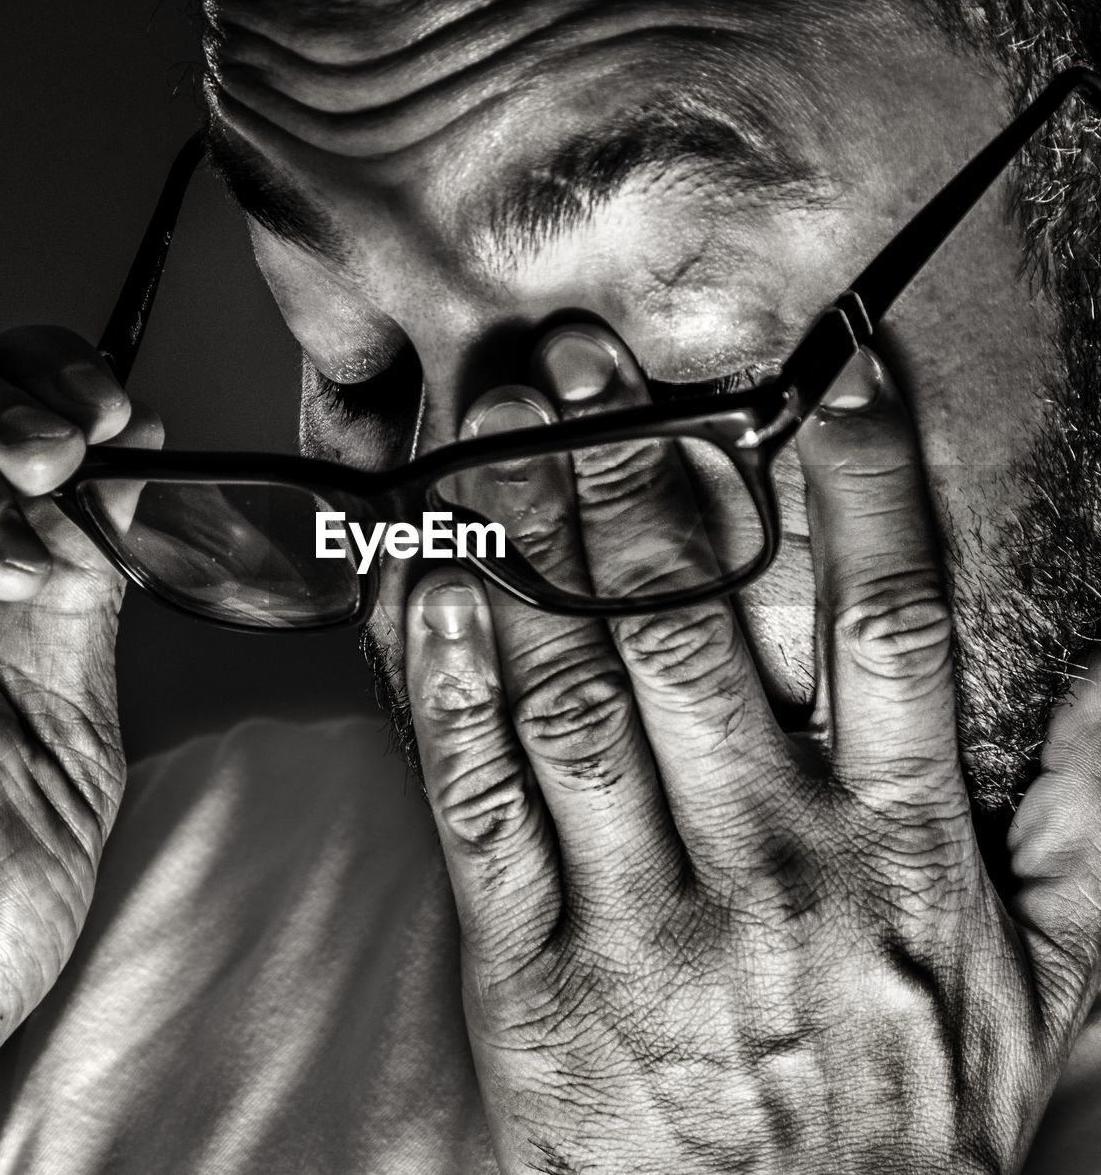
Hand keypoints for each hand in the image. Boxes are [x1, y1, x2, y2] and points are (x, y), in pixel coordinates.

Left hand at [404, 322, 1100, 1173]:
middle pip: (692, 629)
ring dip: (526, 545)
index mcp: (901, 855)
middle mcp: (775, 865)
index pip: (890, 629)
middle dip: (635, 475)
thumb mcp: (1048, 991)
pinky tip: (430, 585)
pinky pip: (483, 809)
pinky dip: (450, 690)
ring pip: (574, 693)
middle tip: (586, 366)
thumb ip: (1089, 830)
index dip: (864, 487)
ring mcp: (646, 920)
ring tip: (491, 431)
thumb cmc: (913, 1123)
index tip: (832, 375)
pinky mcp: (535, 978)